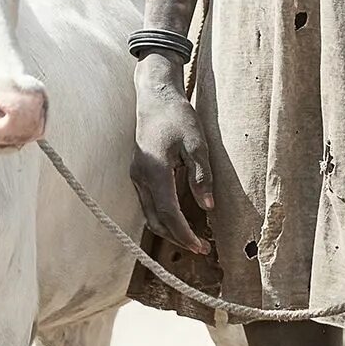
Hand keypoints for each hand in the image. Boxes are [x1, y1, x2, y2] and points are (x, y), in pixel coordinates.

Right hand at [131, 57, 214, 254]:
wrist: (155, 97)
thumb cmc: (178, 116)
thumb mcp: (197, 143)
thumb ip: (201, 176)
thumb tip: (207, 206)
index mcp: (155, 171)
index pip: (169, 213)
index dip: (184, 234)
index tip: (200, 246)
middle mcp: (141, 177)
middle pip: (156, 220)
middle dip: (177, 238)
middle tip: (200, 248)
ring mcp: (137, 176)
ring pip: (150, 214)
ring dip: (169, 230)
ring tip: (192, 238)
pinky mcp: (139, 173)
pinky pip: (149, 203)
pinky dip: (162, 216)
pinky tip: (179, 220)